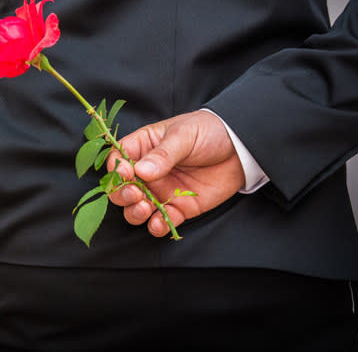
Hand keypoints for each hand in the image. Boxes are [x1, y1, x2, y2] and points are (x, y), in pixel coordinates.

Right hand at [108, 110, 244, 236]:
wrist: (241, 148)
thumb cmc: (209, 131)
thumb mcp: (184, 135)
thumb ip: (163, 154)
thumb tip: (141, 171)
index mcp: (143, 147)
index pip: (118, 159)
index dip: (117, 169)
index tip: (126, 173)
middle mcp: (147, 171)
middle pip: (121, 188)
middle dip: (122, 194)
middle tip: (135, 194)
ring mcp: (161, 191)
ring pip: (135, 208)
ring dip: (135, 213)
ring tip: (145, 208)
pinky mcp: (178, 207)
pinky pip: (161, 221)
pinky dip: (156, 226)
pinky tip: (159, 223)